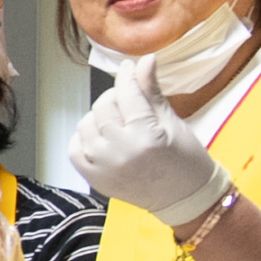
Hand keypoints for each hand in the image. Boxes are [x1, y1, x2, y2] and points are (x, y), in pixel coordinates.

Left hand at [69, 58, 231, 229]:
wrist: (184, 199)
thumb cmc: (186, 162)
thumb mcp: (172, 122)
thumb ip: (151, 91)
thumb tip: (145, 60)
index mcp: (146, 136)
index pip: (126, 93)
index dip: (127, 76)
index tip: (129, 68)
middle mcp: (120, 151)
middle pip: (103, 106)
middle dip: (116, 97)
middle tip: (130, 102)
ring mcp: (103, 167)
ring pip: (86, 123)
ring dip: (100, 118)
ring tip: (120, 124)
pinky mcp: (93, 179)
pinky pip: (75, 147)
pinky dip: (85, 138)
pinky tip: (104, 139)